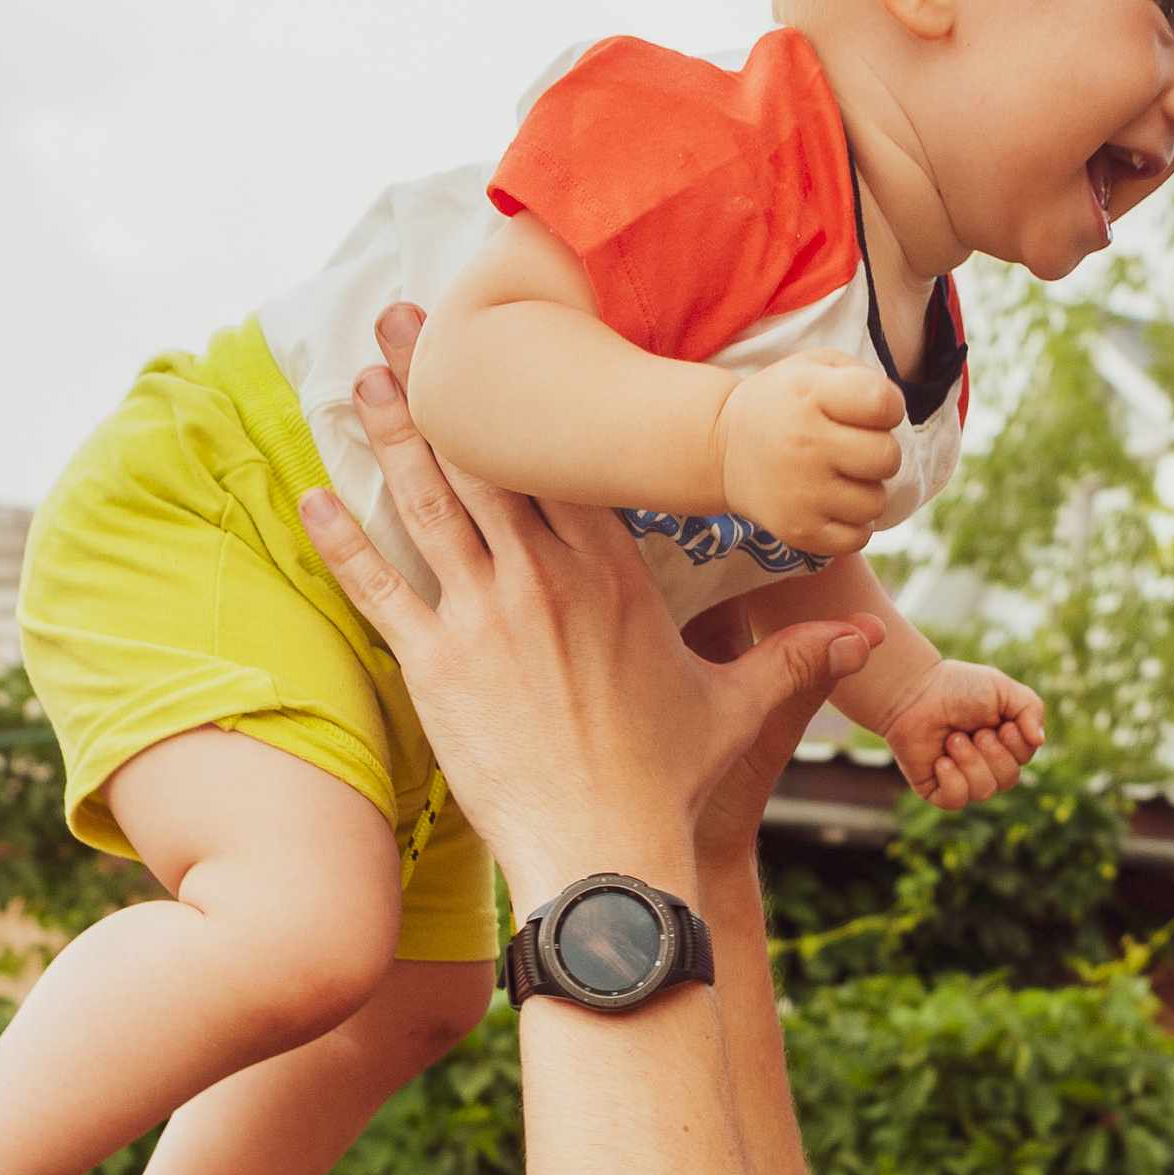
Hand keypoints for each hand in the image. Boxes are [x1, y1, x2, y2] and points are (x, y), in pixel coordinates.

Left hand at [298, 355, 871, 910]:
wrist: (608, 853)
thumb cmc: (671, 785)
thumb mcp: (740, 710)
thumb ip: (794, 660)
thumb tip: (862, 635)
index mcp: (615, 575)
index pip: (571, 462)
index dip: (538, 398)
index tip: (516, 348)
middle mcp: (547, 579)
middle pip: (488, 458)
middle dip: (445, 383)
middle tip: (411, 321)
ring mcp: (485, 618)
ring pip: (429, 503)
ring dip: (391, 434)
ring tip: (362, 378)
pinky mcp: (436, 667)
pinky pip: (378, 587)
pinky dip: (342, 540)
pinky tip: (311, 496)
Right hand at [718, 350, 903, 556]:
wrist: (722, 448)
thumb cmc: (785, 403)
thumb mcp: (814, 367)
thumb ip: (862, 378)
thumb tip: (897, 414)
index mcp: (811, 395)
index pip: (882, 404)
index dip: (889, 408)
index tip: (869, 410)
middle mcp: (805, 445)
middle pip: (886, 458)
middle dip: (881, 452)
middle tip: (855, 448)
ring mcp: (801, 493)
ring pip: (875, 503)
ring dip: (867, 491)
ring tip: (840, 476)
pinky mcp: (799, 531)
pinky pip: (857, 539)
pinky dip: (853, 524)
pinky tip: (833, 504)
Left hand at [882, 658, 1046, 811]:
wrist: (914, 691)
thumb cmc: (958, 687)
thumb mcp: (1003, 689)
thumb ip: (1030, 709)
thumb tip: (1039, 741)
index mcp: (1004, 742)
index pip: (1024, 759)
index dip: (1016, 746)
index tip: (1001, 725)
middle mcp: (985, 764)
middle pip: (1008, 780)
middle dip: (994, 755)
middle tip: (976, 732)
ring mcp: (961, 779)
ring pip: (983, 791)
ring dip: (970, 762)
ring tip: (953, 739)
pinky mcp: (936, 789)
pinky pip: (956, 800)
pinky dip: (952, 780)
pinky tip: (941, 760)